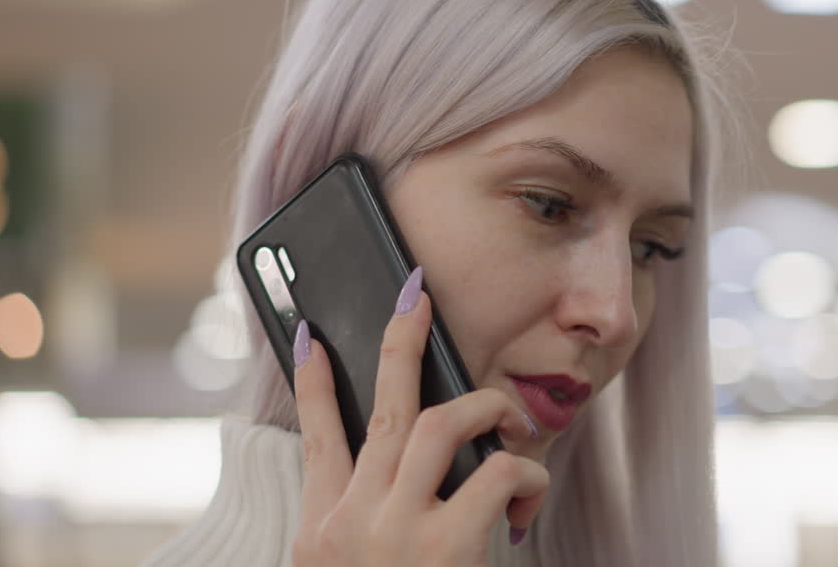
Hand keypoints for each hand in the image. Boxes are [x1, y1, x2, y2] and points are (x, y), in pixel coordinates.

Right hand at [290, 271, 548, 565]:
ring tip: (505, 420)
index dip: (315, 382)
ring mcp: (394, 531)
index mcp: (322, 534)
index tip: (310, 337)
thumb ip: (365, 528)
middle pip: (383, 408)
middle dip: (401, 342)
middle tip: (415, 296)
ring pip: (441, 423)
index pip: (316, 439)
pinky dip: (521, 476)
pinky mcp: (443, 546)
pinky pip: (494, 476)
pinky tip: (527, 497)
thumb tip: (409, 470)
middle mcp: (351, 523)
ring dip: (484, 408)